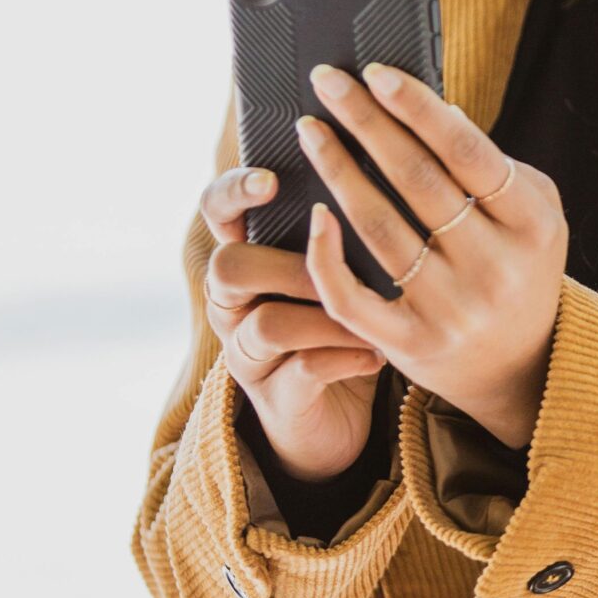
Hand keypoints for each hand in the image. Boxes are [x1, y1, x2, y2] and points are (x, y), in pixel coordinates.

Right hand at [199, 166, 386, 481]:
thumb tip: (380, 178)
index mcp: (247, 259)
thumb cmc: (345, 327)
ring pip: (267, 323)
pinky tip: (378, 356)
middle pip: (227, 267)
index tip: (270, 180)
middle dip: (288, 266)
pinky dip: (345, 359)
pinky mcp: (275, 398)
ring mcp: (247, 353)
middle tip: (337, 272)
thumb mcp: (344, 275)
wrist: (339, 419)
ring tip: (372, 320)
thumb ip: (344, 234)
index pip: (217, 211)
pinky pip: (303, 370)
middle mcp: (233, 304)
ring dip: (327, 318)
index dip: (235, 191)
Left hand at [296, 63, 567, 448]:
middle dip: (366, 123)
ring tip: (310, 131)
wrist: (523, 367)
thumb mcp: (533, 216)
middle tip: (327, 83)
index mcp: (532, 226)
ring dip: (337, 170)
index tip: (376, 73)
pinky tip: (316, 213)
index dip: (418, 109)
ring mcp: (451, 311)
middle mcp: (495, 269)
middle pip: (417, 181)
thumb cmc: (521, 269)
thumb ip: (494, 166)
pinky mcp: (410, 345)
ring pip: (379, 228)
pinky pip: (353, 296)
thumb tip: (436, 107)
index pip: (469, 153)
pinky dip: (326, 256)